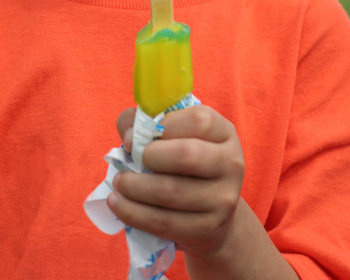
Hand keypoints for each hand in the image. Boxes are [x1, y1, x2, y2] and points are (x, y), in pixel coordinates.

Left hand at [108, 105, 244, 258]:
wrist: (212, 215)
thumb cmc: (186, 165)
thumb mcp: (175, 137)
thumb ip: (147, 122)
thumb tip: (128, 131)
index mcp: (224, 132)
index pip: (199, 121)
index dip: (163, 124)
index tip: (134, 135)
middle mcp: (231, 163)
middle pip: (186, 155)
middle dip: (149, 156)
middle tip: (128, 161)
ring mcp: (223, 198)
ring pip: (172, 192)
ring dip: (135, 187)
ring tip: (118, 183)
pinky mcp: (209, 228)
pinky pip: (164, 222)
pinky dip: (134, 213)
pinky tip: (118, 204)